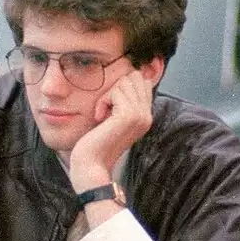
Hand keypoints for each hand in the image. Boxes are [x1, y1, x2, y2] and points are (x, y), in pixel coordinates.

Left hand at [68, 70, 154, 187]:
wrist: (92, 165)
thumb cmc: (96, 142)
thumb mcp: (114, 117)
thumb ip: (124, 99)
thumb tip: (131, 75)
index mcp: (146, 116)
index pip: (142, 81)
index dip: (122, 87)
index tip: (111, 108)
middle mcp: (147, 115)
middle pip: (135, 77)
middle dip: (116, 88)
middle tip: (106, 110)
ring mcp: (141, 115)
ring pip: (125, 81)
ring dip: (108, 95)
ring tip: (103, 116)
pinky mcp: (129, 116)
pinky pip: (115, 91)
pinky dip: (103, 102)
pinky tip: (100, 118)